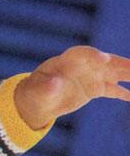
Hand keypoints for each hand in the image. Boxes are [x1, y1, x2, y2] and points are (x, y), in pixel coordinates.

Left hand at [14, 45, 129, 129]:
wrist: (38, 101)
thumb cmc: (34, 93)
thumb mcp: (37, 91)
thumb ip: (46, 87)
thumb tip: (55, 84)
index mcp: (66, 61)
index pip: (83, 54)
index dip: (94, 55)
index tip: (104, 59)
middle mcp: (83, 66)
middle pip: (105, 61)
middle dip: (120, 63)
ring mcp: (90, 76)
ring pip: (113, 73)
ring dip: (127, 74)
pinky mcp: (94, 88)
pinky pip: (112, 89)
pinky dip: (123, 92)